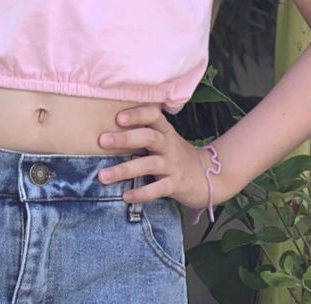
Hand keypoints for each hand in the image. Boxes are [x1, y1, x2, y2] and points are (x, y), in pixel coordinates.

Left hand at [95, 104, 223, 210]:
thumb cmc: (175, 155)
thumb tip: (107, 127)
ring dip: (124, 170)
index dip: (137, 114)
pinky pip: (157, 189)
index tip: (118, 117)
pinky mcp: (176, 185)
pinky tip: (125, 196)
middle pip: (149, 137)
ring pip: (149, 164)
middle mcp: (169, 145)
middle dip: (125, 138)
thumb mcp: (164, 139)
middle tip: (102, 141)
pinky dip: (141, 193)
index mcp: (165, 131)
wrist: (208, 176)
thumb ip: (143, 132)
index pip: (153, 115)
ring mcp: (173, 165)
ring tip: (103, 176)